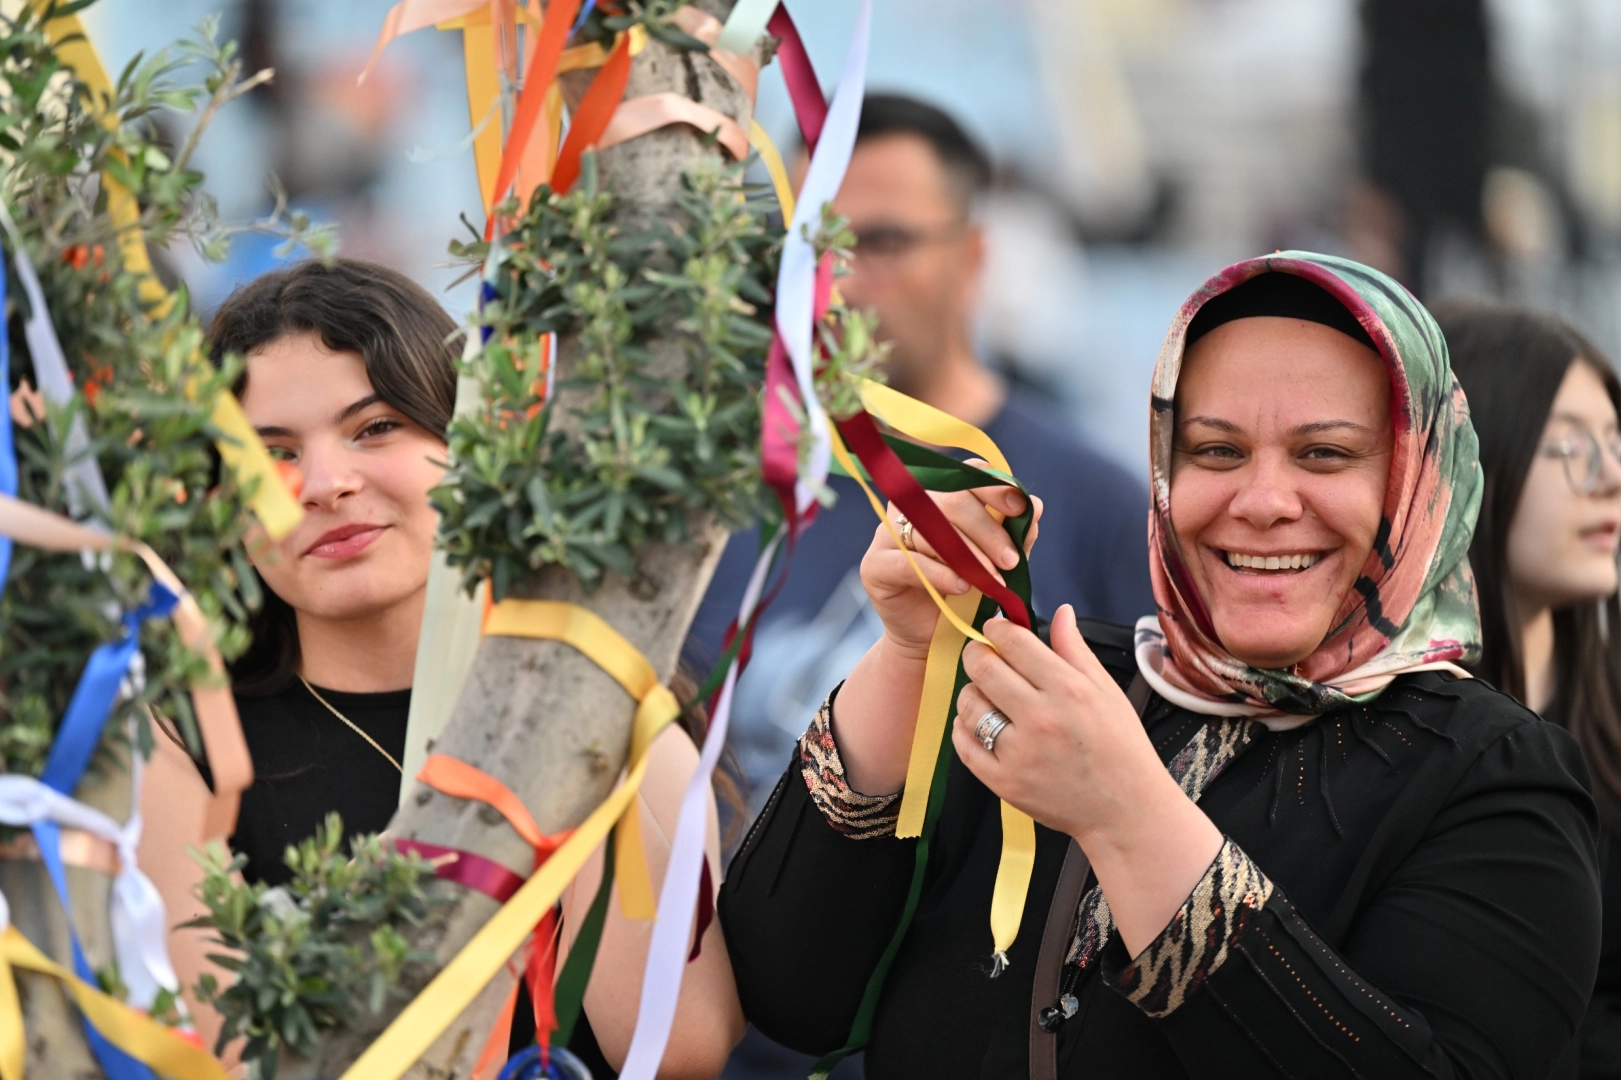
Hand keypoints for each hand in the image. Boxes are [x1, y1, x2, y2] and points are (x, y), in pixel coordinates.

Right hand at [859, 466, 1040, 661]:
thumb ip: (1013, 535)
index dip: (993, 486)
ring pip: (930, 530)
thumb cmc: (964, 593)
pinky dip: (940, 574)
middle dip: (987, 530)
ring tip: (993, 581)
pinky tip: (963, 586)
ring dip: (969, 556)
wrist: (933, 637)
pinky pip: (909, 562)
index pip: (964, 475)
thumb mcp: (996, 562)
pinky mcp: (874, 565)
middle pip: (948, 500)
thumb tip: (1034, 505)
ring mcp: (887, 534)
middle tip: (1011, 560)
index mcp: (938, 496)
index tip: (1020, 508)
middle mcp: (909, 507)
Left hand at [952, 605, 1163, 842]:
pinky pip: (963, 744)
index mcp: (1068, 690)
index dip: (997, 629)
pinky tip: (978, 723)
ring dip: (971, 692)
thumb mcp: (1107, 691)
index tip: (995, 631)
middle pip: (982, 668)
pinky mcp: (1004, 782)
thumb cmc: (1120, 747)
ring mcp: (1019, 753)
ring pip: (968, 704)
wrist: (1125, 810)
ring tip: (987, 695)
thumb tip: (1061, 611)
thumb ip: (1076, 650)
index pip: (1013, 643)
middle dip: (976, 654)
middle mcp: (1040, 718)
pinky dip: (963, 728)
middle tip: (983, 657)